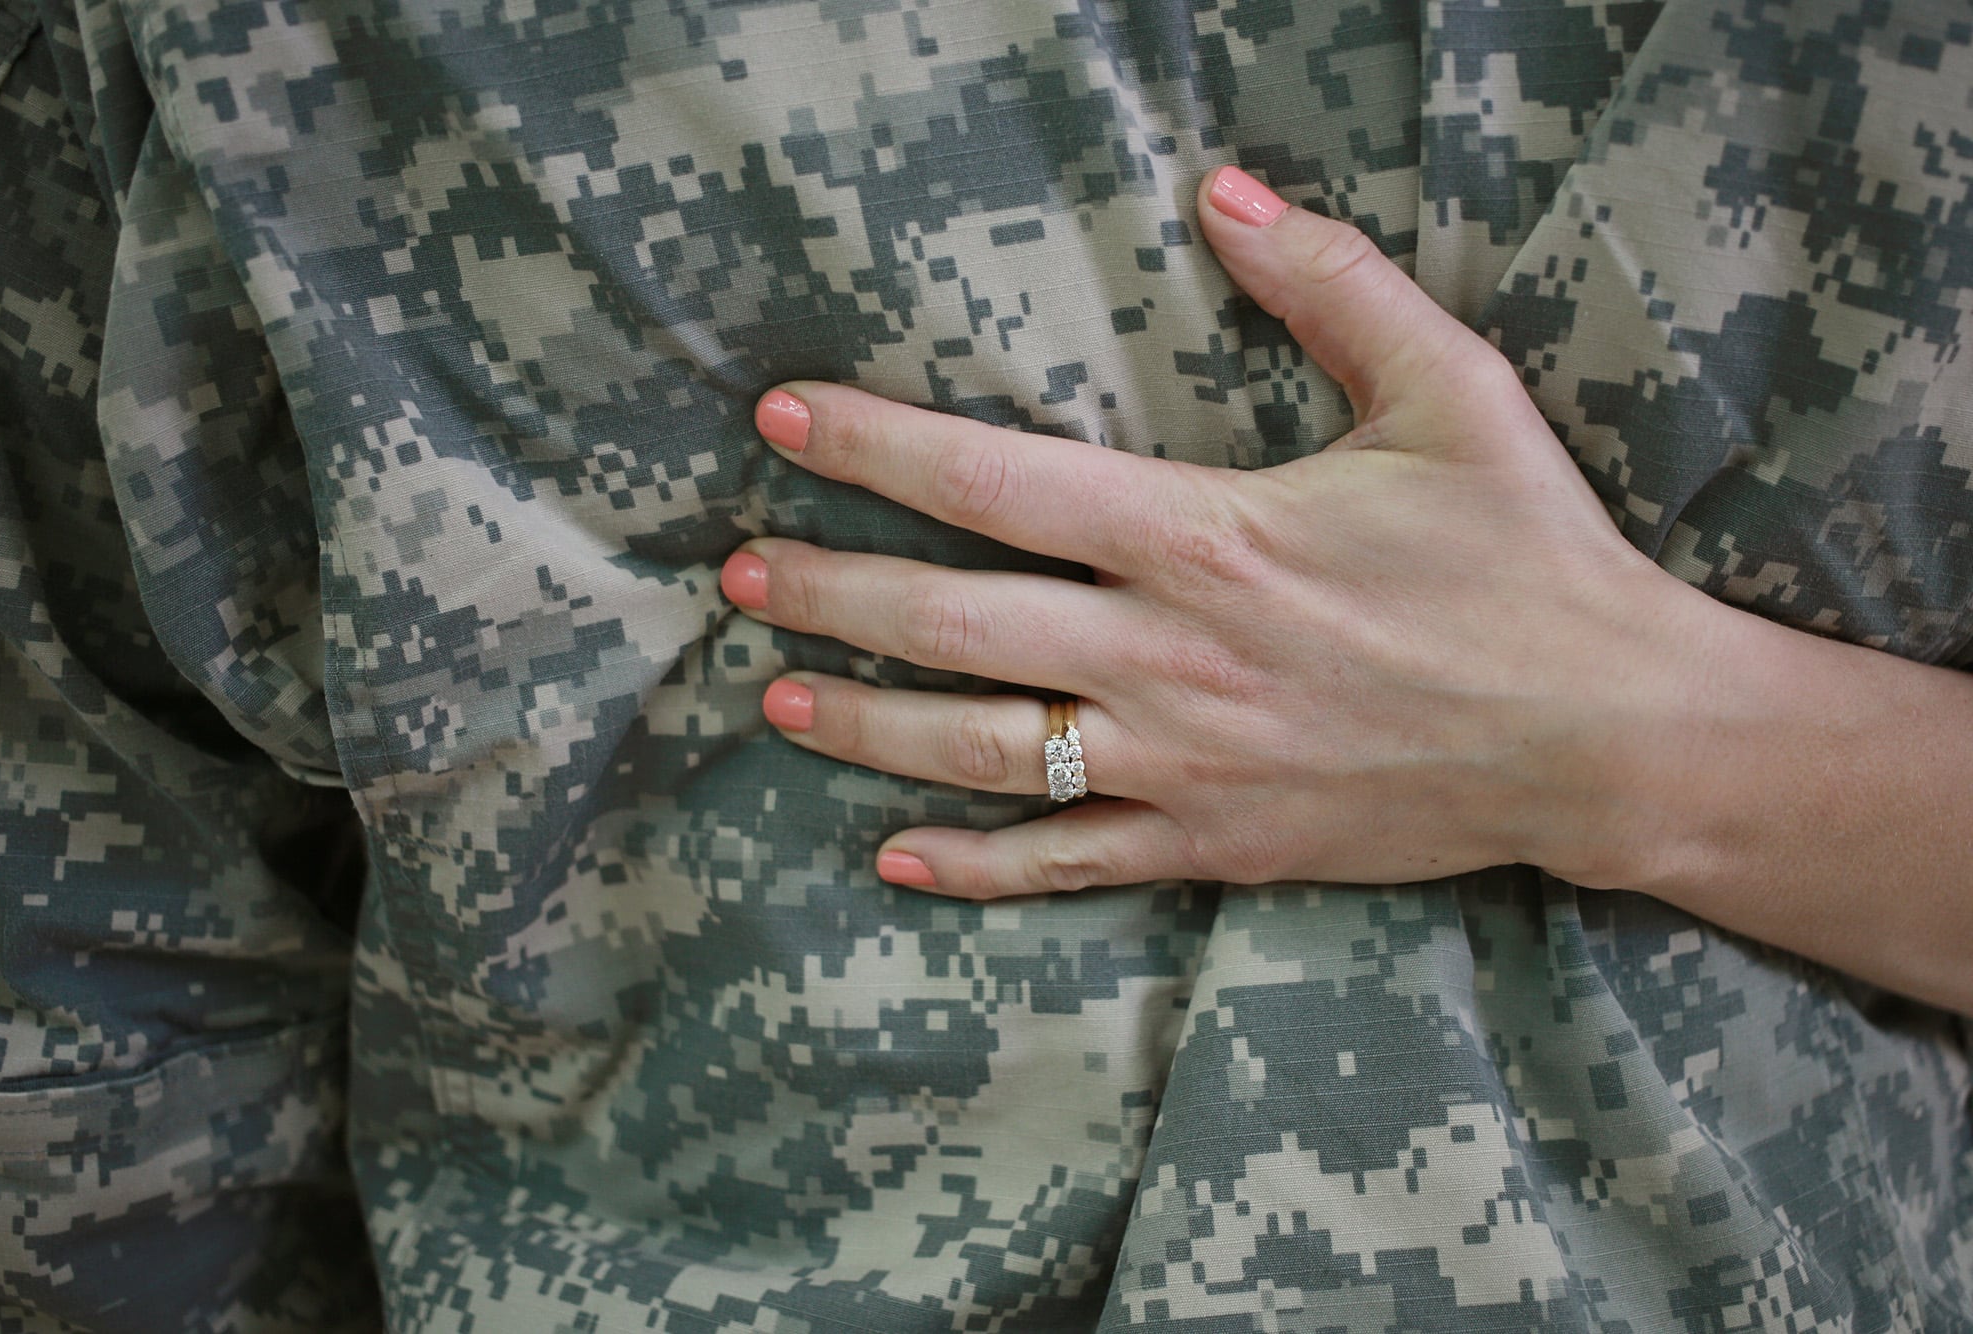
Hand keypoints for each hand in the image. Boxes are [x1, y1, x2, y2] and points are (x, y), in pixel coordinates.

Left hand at [719, 165, 1706, 898]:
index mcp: (1205, 535)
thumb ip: (1331, 284)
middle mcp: (1166, 654)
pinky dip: (976, 868)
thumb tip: (1227, 189)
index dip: (873, 445)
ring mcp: (1182, 763)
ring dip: (863, 725)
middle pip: (950, 621)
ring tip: (771, 695)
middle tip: (735, 571)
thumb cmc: (1529, 557)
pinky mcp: (1216, 843)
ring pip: (979, 749)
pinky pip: (1068, 864)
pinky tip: (895, 860)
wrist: (1608, 735)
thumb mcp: (1451, 391)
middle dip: (827, 592)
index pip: (995, 481)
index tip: (782, 420)